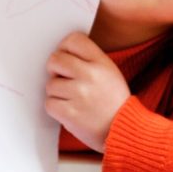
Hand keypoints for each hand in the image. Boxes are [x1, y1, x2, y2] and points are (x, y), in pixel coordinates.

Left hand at [45, 31, 130, 151]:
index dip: (65, 48)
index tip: (66, 57)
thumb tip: (61, 52)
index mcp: (101, 62)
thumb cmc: (114, 102)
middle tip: (63, 78)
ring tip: (72, 99)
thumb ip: (89, 59)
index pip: (73, 40)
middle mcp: (90, 75)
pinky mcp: (70, 113)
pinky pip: (49, 103)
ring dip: (57, 93)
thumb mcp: (110, 72)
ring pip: (50, 84)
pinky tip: (68, 110)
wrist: (123, 131)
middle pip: (55, 59)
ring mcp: (79, 94)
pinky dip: (56, 108)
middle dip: (55, 69)